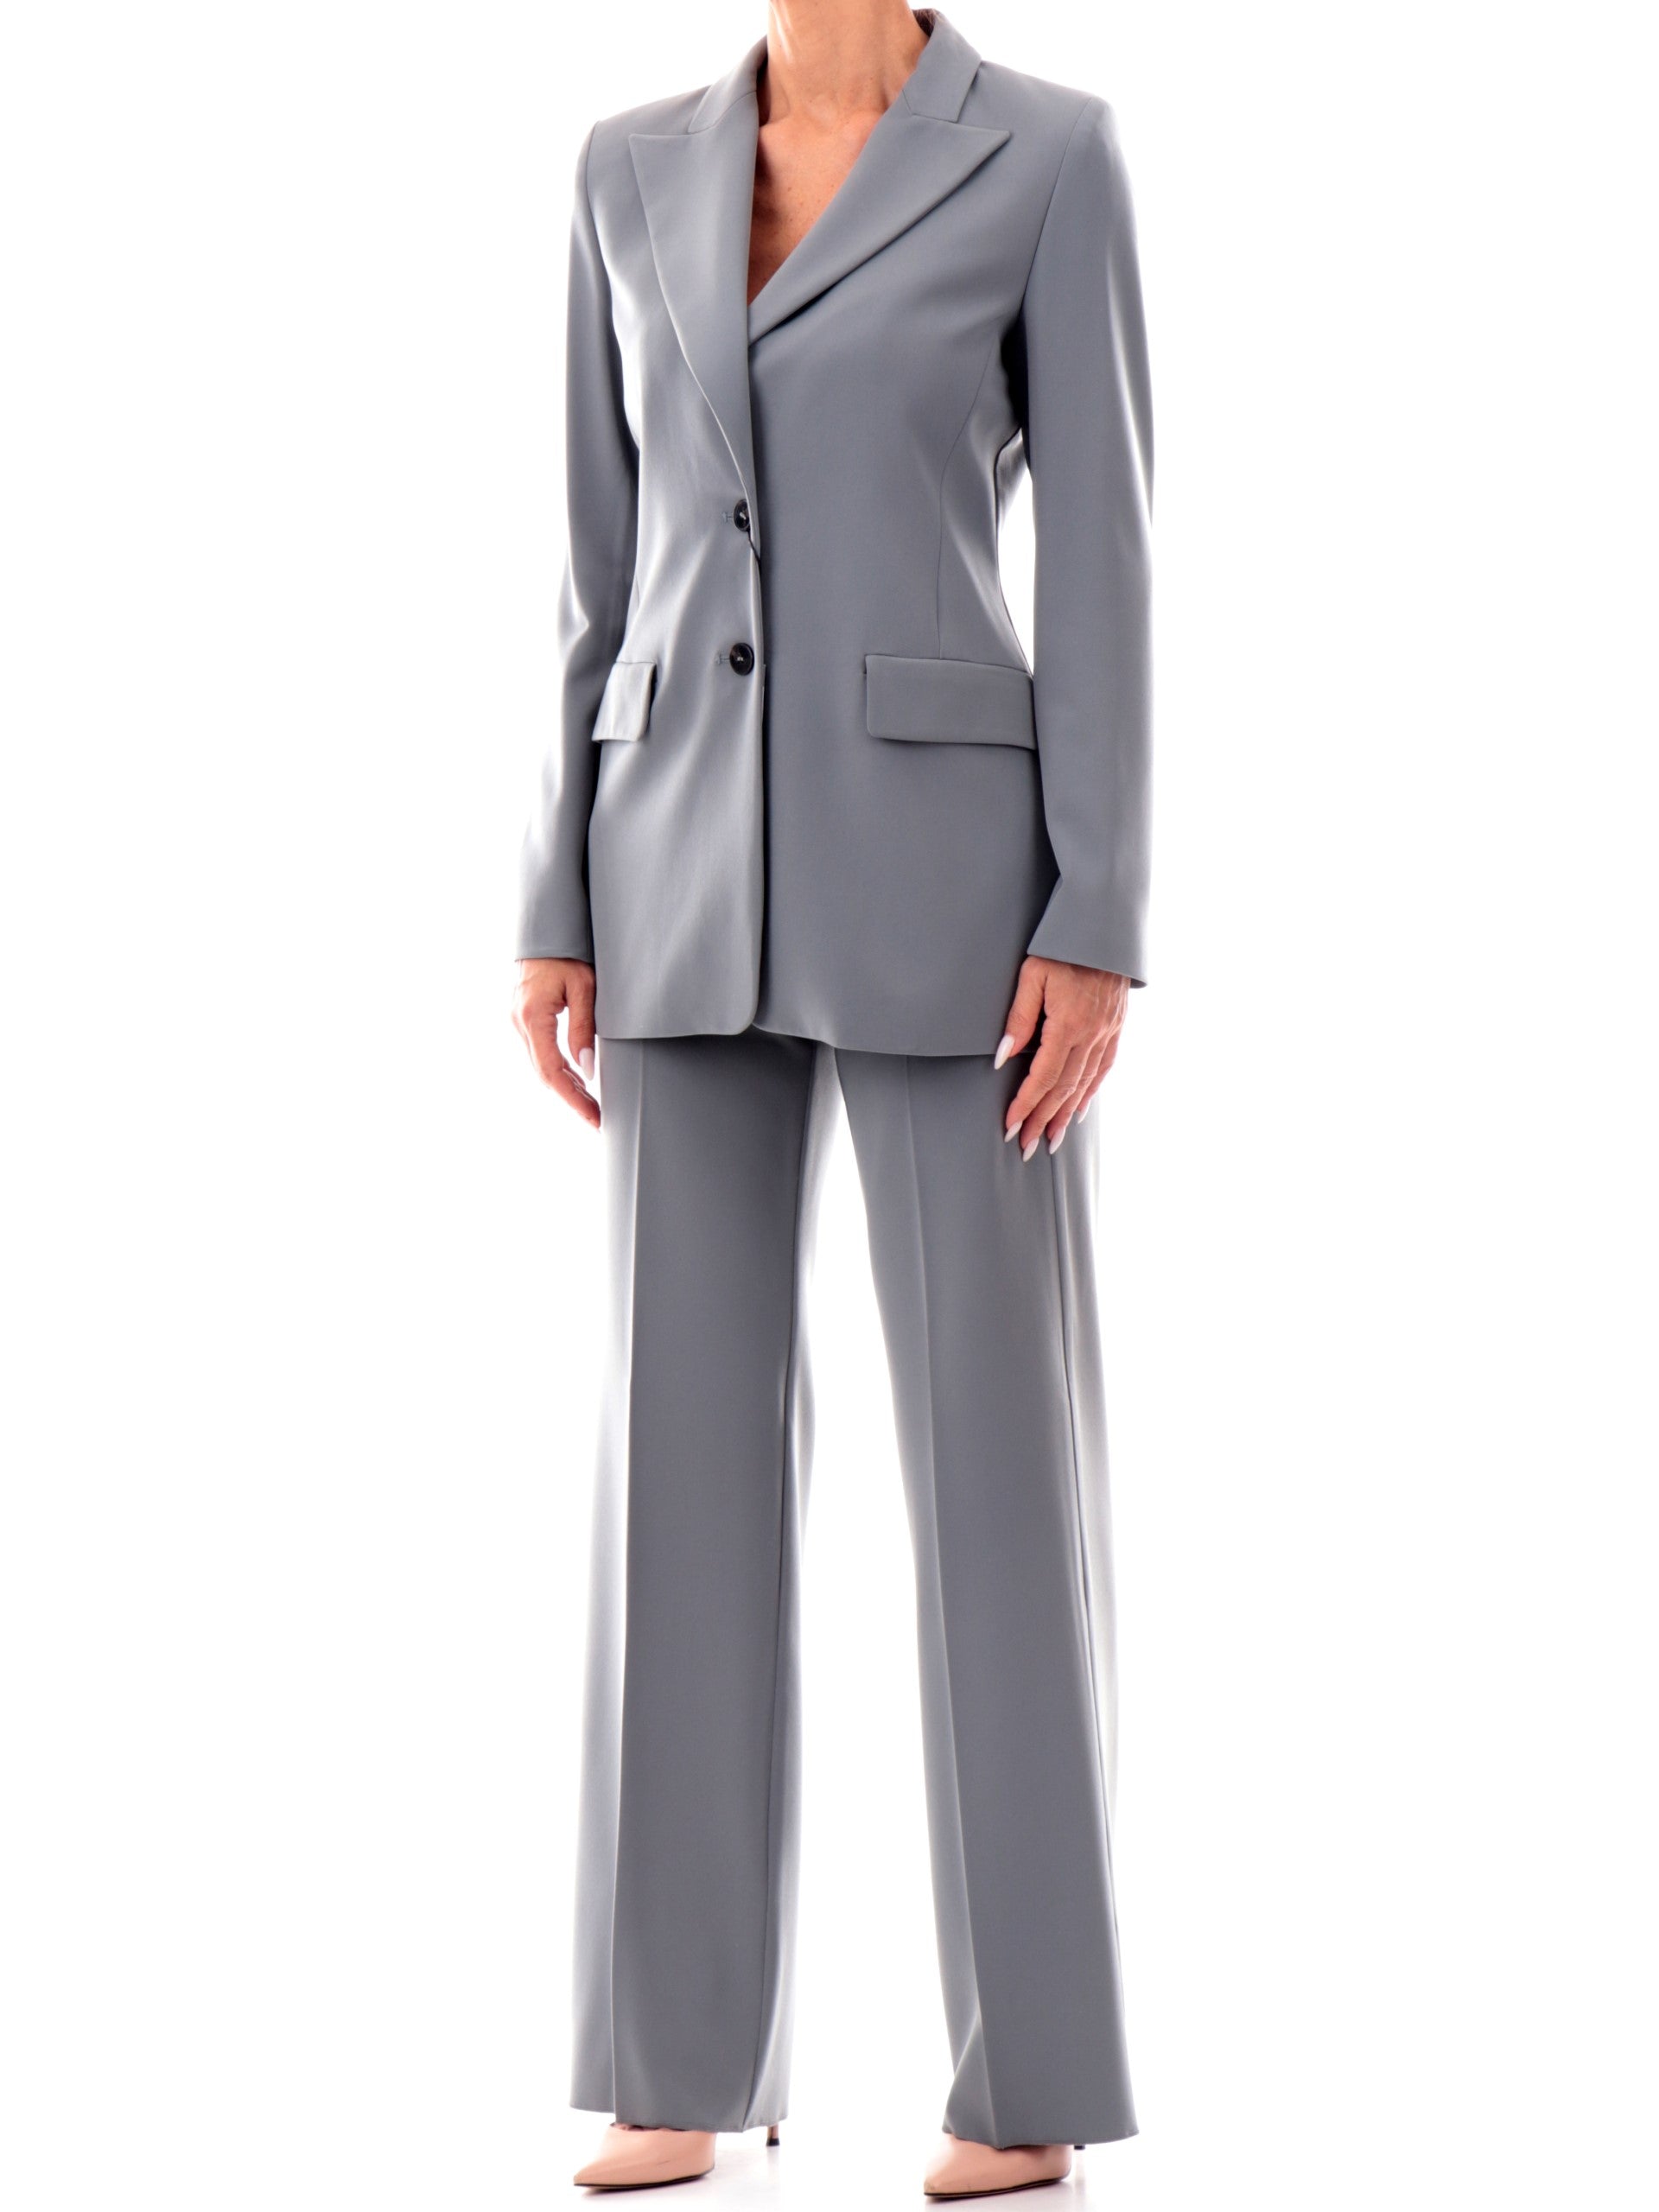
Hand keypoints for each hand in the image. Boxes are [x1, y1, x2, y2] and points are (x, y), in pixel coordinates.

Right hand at [512, 958, 600, 1128]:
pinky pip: (541, 1053)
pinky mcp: (524, 1019)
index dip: (573, 1098)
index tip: (594, 1117)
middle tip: (597, 1120)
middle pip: (545, 1074)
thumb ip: (584, 1029)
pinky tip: (577, 1080)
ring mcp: (519, 1022)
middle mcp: (520, 1023)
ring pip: (541, 1066)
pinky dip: (559, 1070)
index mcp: (533, 1017)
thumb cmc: (568, 953)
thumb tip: (586, 1071)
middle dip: (571, 1099)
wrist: (546, 931)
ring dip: (566, 1087)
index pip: (552, 1071)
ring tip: (592, 1106)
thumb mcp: (585, 988)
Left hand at [994, 957, 1131, 1158]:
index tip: (1011, 1125)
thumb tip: (1004, 1058)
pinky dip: (1090, 1092)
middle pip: (1064, 1089)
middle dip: (1043, 1120)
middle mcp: (1092, 1034)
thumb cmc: (1062, 946)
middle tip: (1026, 1146)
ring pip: (1085, 1084)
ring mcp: (1107, 1032)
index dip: (1027, 1104)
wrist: (1104, 927)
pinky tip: (1079, 1110)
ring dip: (1066, 1115)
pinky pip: (1103, 1069)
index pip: (1044, 1077)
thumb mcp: (1032, 975)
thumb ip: (1018, 1018)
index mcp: (1068, 1023)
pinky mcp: (1115, 1027)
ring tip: (1051, 1139)